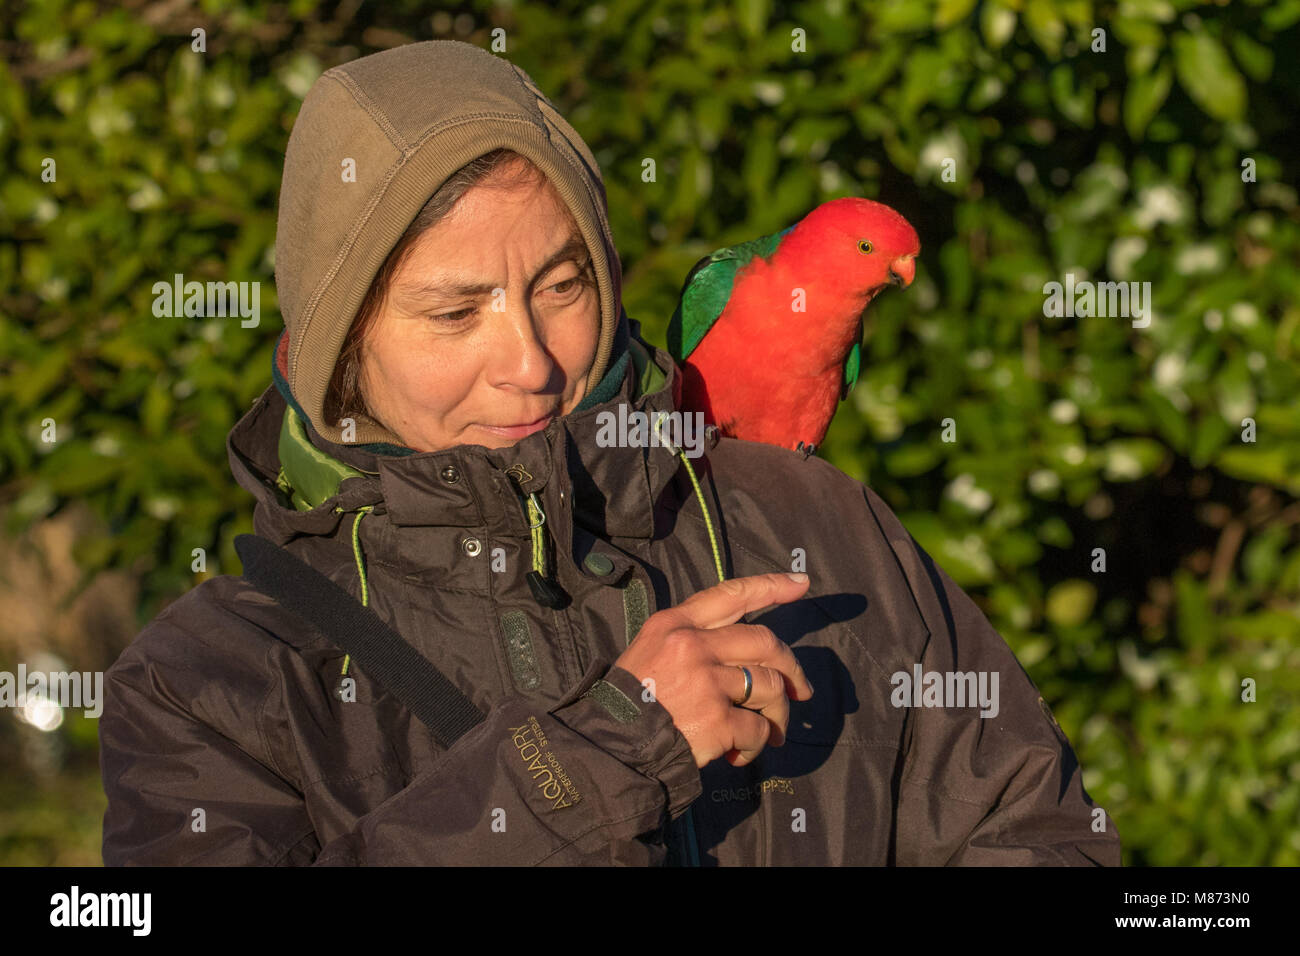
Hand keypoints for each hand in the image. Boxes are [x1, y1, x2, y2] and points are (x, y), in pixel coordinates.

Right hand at [613, 573, 813, 767]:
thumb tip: (743, 650)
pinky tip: (738, 754)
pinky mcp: (717, 719)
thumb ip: (690, 640)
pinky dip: (757, 744)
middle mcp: (693, 646)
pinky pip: (758, 728)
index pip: (731, 595)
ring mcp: (707, 682)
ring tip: (769, 733)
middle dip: (791, 667)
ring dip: (777, 713)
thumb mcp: (650, 650)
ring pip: (769, 686)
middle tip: (799, 690)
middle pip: (765, 642)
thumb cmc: (630, 699)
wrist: (611, 745)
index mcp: (675, 624)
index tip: (801, 583)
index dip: (770, 587)